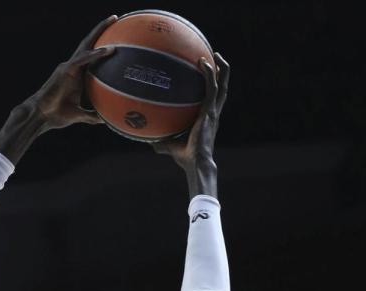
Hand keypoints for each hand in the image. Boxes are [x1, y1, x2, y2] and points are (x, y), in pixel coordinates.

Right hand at [28, 15, 117, 131]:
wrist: (41, 116)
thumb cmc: (56, 115)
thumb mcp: (79, 115)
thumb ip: (92, 115)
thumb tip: (105, 120)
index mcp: (77, 75)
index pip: (92, 56)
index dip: (102, 46)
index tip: (117, 38)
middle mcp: (73, 67)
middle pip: (89, 44)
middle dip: (101, 29)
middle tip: (115, 18)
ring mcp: (69, 67)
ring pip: (86, 45)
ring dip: (99, 32)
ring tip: (113, 20)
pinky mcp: (65, 71)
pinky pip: (83, 60)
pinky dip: (95, 54)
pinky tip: (109, 50)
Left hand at [153, 52, 230, 172]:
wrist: (194, 162)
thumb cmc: (183, 156)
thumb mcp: (167, 144)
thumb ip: (158, 139)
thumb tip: (142, 136)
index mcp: (206, 117)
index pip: (213, 97)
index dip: (214, 84)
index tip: (208, 72)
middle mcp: (212, 111)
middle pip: (222, 87)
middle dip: (222, 71)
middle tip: (215, 57)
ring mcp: (213, 110)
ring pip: (222, 84)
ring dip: (221, 68)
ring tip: (216, 54)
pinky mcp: (210, 111)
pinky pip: (212, 88)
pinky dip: (209, 74)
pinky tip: (204, 63)